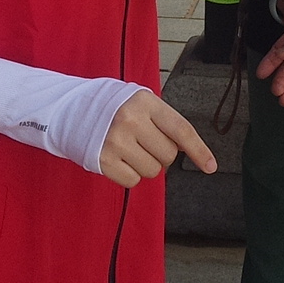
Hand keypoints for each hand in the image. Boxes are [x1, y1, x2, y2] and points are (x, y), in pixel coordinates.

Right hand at [98, 90, 217, 186]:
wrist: (72, 109)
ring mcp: (116, 142)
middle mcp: (131, 120)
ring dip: (146, 165)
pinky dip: (130, 175)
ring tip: (130, 149)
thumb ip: (164, 121)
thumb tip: (188, 148)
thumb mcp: (141, 102)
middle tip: (145, 142)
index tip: (211, 166)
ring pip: (153, 171)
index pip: (181, 129)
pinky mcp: (103, 161)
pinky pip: (133, 181)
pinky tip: (119, 159)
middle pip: (169, 156)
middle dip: (162, 154)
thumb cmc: (114, 107)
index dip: (199, 150)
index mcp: (145, 102)